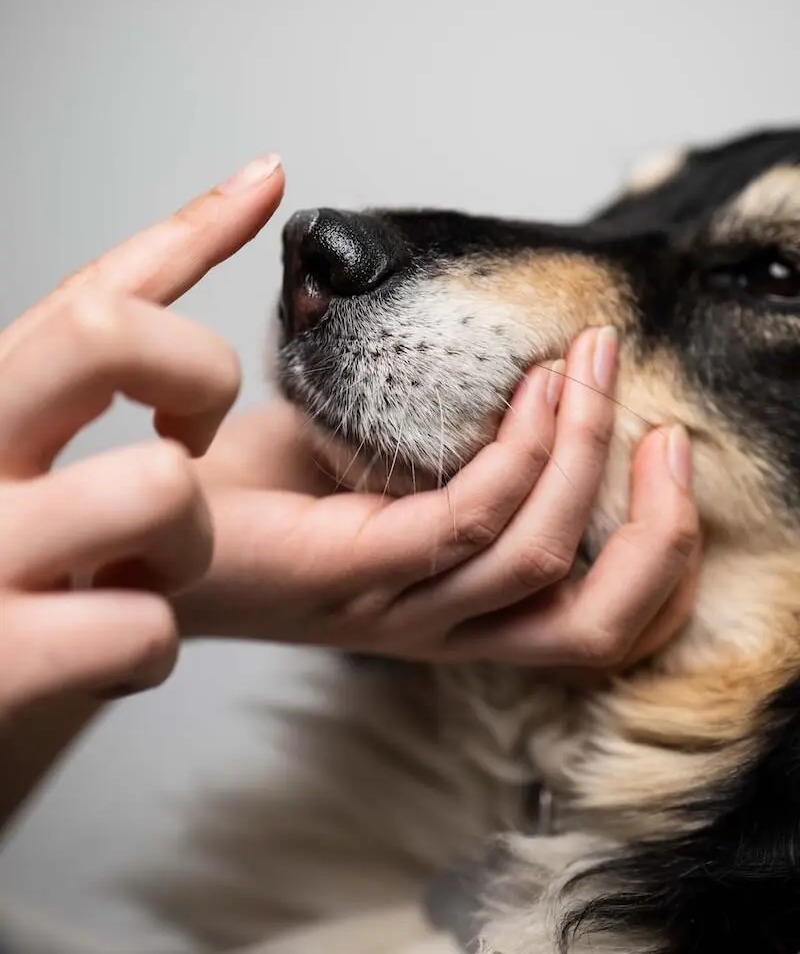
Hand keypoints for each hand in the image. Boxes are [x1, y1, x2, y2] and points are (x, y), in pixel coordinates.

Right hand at [0, 155, 284, 719]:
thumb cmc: (2, 522)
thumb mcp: (33, 402)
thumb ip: (134, 297)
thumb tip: (262, 176)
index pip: (92, 282)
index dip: (194, 240)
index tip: (263, 196)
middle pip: (108, 334)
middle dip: (198, 375)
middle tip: (187, 433)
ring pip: (157, 486)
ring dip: (187, 540)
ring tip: (143, 566)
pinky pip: (144, 628)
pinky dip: (152, 643)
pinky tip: (107, 643)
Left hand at [183, 325, 699, 668]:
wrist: (139, 520)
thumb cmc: (243, 493)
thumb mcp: (360, 462)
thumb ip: (430, 438)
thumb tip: (492, 361)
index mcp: (451, 608)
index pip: (591, 623)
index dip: (657, 550)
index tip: (665, 446)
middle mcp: (439, 625)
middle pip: (594, 617)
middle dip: (654, 520)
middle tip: (659, 418)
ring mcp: (397, 606)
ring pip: (540, 554)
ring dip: (583, 451)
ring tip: (588, 367)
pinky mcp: (354, 572)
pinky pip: (467, 518)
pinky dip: (516, 450)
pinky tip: (526, 389)